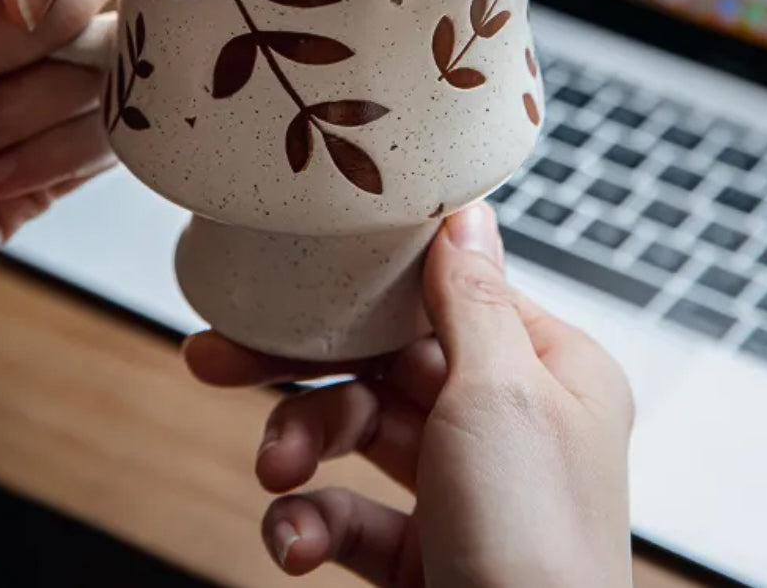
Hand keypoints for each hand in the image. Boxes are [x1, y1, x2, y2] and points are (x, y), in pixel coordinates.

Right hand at [186, 204, 633, 587]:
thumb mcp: (498, 396)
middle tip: (217, 358)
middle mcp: (510, 423)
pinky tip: (293, 540)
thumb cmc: (536, 549)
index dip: (366, 288)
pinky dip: (312, 524)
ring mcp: (466, 490)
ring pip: (358, 436)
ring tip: (274, 472)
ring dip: (302, 447)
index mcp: (548, 370)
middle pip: (385, 364)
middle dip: (303, 370)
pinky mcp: (427, 553)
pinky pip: (352, 516)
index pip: (445, 296)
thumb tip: (463, 213)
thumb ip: (468, 299)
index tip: (294, 279)